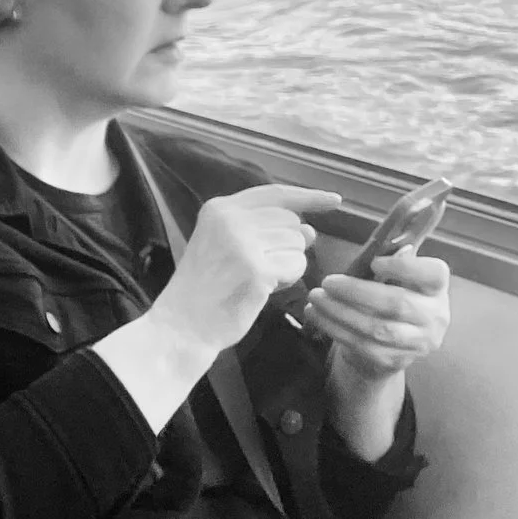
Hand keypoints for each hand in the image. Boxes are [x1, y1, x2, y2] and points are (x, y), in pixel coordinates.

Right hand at [146, 184, 342, 352]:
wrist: (182, 324)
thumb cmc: (205, 288)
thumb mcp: (227, 246)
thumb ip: (265, 231)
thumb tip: (310, 230)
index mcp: (219, 208)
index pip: (275, 194)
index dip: (308, 197)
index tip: (335, 201)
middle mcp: (230, 218)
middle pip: (291, 221)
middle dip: (288, 245)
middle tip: (261, 268)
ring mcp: (243, 242)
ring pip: (297, 243)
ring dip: (287, 265)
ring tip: (258, 280)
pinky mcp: (256, 269)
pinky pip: (296, 266)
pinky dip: (288, 280)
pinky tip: (264, 289)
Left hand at [299, 250, 450, 386]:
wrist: (394, 346)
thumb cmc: (392, 299)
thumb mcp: (398, 278)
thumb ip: (391, 263)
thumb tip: (378, 248)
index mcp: (437, 288)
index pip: (433, 274)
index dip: (405, 267)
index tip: (374, 262)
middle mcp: (435, 317)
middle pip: (398, 303)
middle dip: (357, 292)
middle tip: (328, 282)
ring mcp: (417, 343)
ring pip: (377, 329)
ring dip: (340, 312)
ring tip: (316, 298)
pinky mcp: (395, 360)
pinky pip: (362, 346)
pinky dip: (335, 329)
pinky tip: (317, 316)